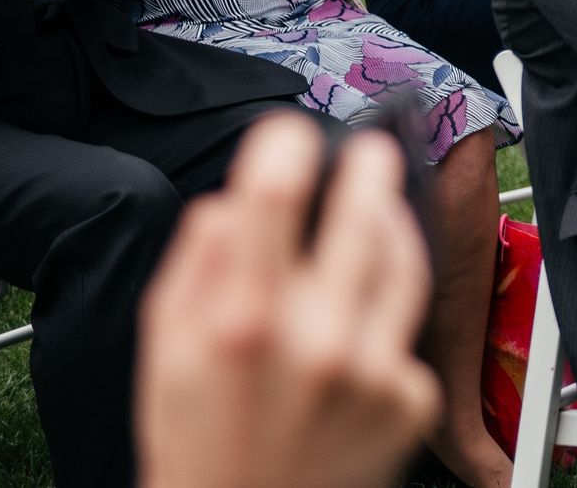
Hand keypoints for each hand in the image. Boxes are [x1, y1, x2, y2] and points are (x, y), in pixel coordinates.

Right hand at [137, 113, 439, 487]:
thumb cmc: (198, 441)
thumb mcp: (164, 352)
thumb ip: (196, 266)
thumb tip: (231, 201)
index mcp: (244, 322)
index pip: (277, 196)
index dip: (287, 147)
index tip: (292, 135)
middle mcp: (317, 341)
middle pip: (367, 214)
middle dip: (371, 170)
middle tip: (373, 152)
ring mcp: (374, 370)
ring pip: (407, 261)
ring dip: (395, 226)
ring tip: (381, 211)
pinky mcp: (412, 399)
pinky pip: (407, 330)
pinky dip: (385, 319)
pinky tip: (359, 328)